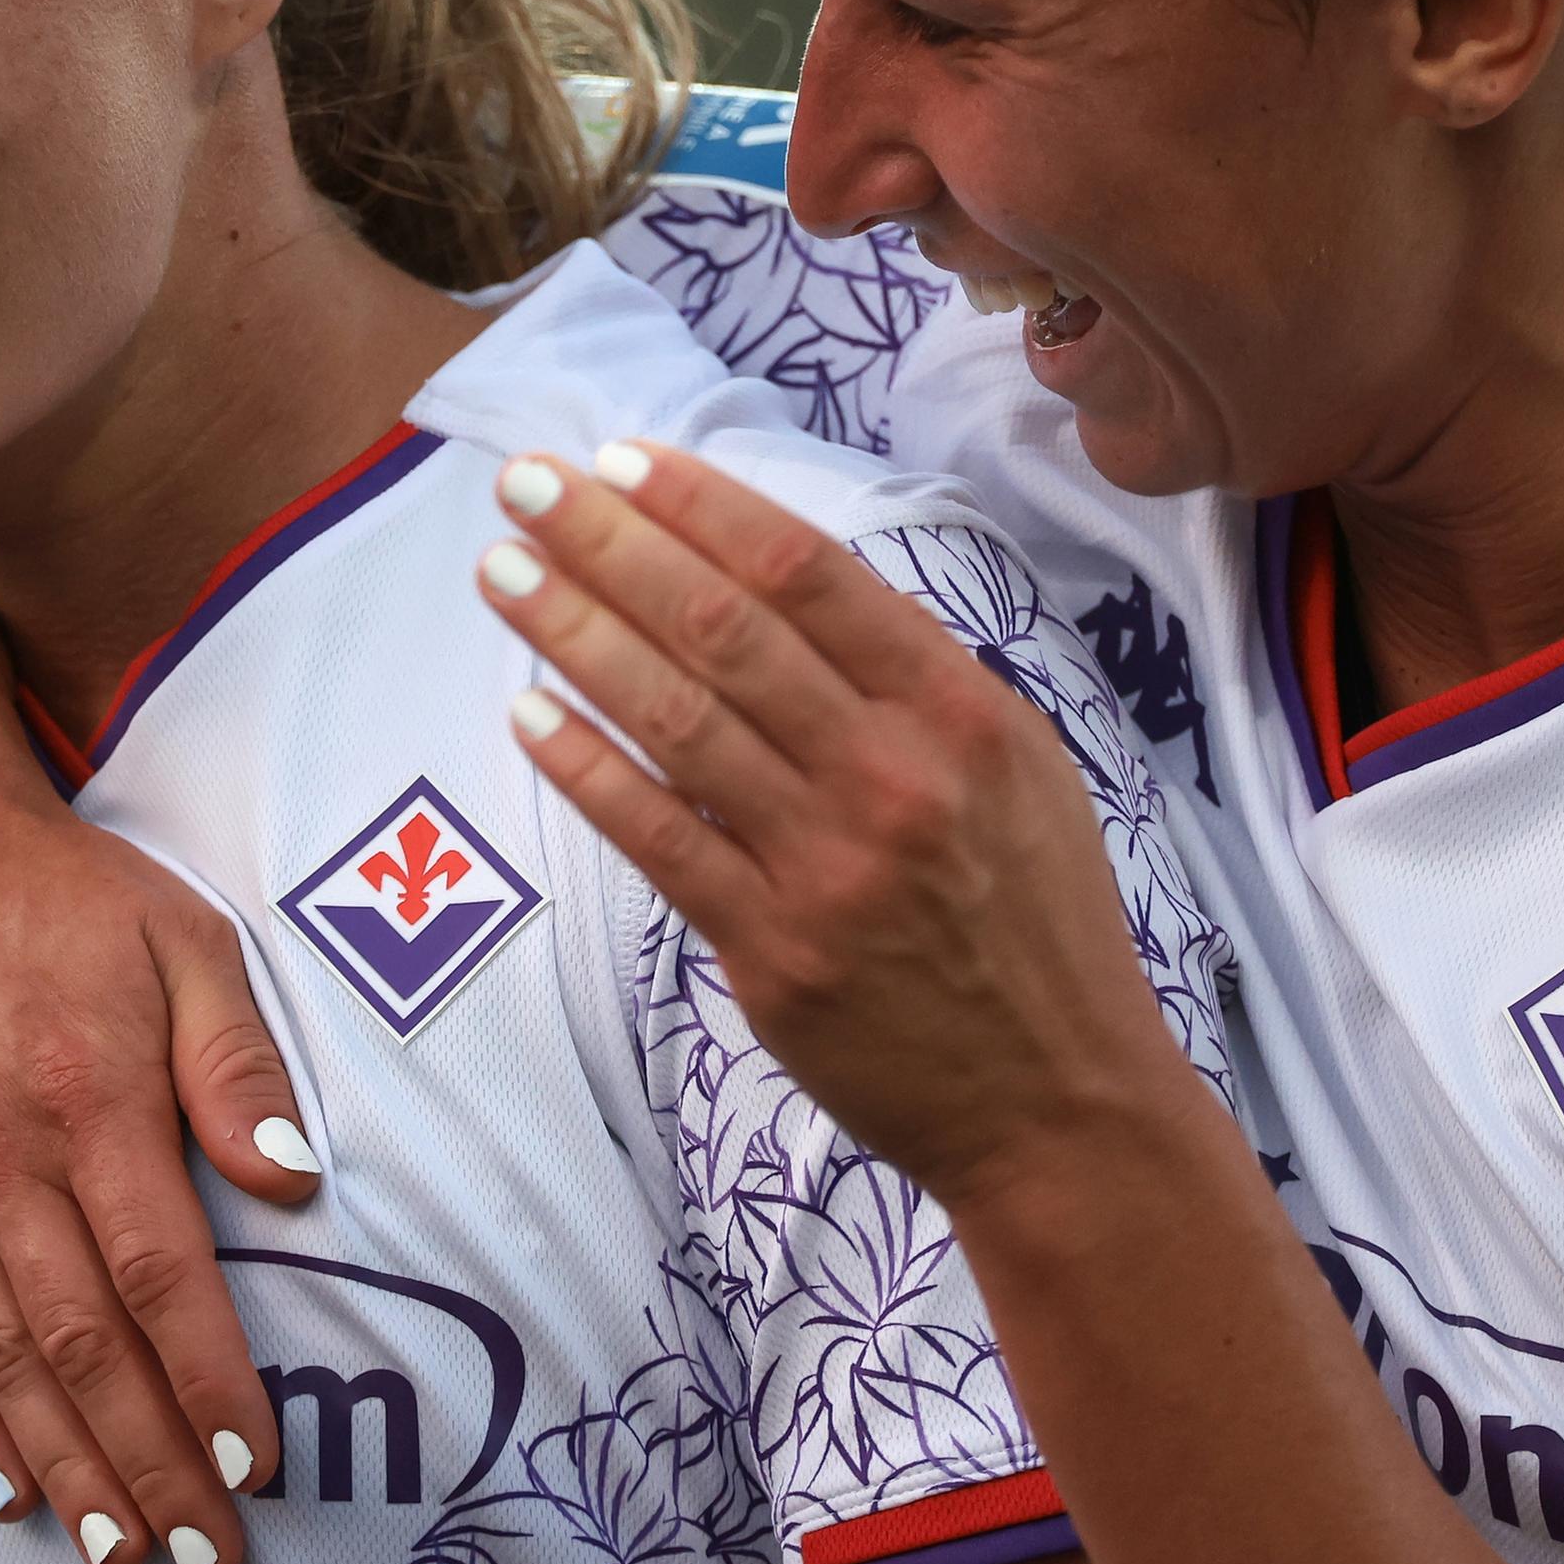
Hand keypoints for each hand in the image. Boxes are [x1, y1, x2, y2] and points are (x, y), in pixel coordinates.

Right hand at [0, 475, 317, 1563]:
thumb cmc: (63, 891)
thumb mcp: (186, 939)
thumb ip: (239, 1067)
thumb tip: (296, 1184)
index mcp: (85, 1094)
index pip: (158, 1274)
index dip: (205, 1382)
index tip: (252, 1465)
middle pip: (77, 1343)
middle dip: (146, 1461)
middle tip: (201, 1555)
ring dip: (61, 1464)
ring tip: (118, 1546)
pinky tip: (4, 1483)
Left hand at [471, 441, 1189, 1202]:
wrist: (1061, 1103)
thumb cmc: (1034, 922)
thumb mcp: (1021, 769)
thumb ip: (916, 679)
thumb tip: (794, 585)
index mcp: (959, 712)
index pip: (808, 573)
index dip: (703, 506)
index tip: (622, 460)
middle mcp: (895, 775)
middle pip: (723, 627)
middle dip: (609, 543)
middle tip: (525, 486)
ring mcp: (829, 867)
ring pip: (676, 720)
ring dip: (574, 634)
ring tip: (503, 574)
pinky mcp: (775, 954)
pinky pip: (659, 840)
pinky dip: (587, 769)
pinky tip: (529, 711)